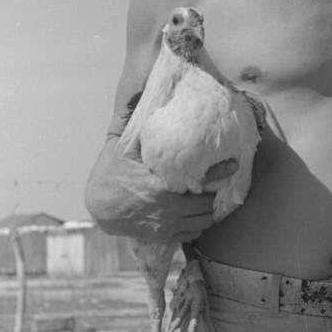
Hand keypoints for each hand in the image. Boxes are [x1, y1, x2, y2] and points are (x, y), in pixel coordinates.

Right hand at [85, 139, 226, 242]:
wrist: (98, 207)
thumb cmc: (109, 175)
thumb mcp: (120, 148)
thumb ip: (132, 126)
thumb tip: (141, 95)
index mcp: (160, 186)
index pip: (200, 180)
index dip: (220, 172)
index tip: (233, 164)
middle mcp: (167, 209)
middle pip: (206, 205)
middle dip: (212, 194)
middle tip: (216, 184)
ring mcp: (166, 225)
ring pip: (202, 223)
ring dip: (208, 212)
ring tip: (209, 199)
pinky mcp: (163, 236)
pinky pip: (190, 235)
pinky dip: (197, 226)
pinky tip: (197, 215)